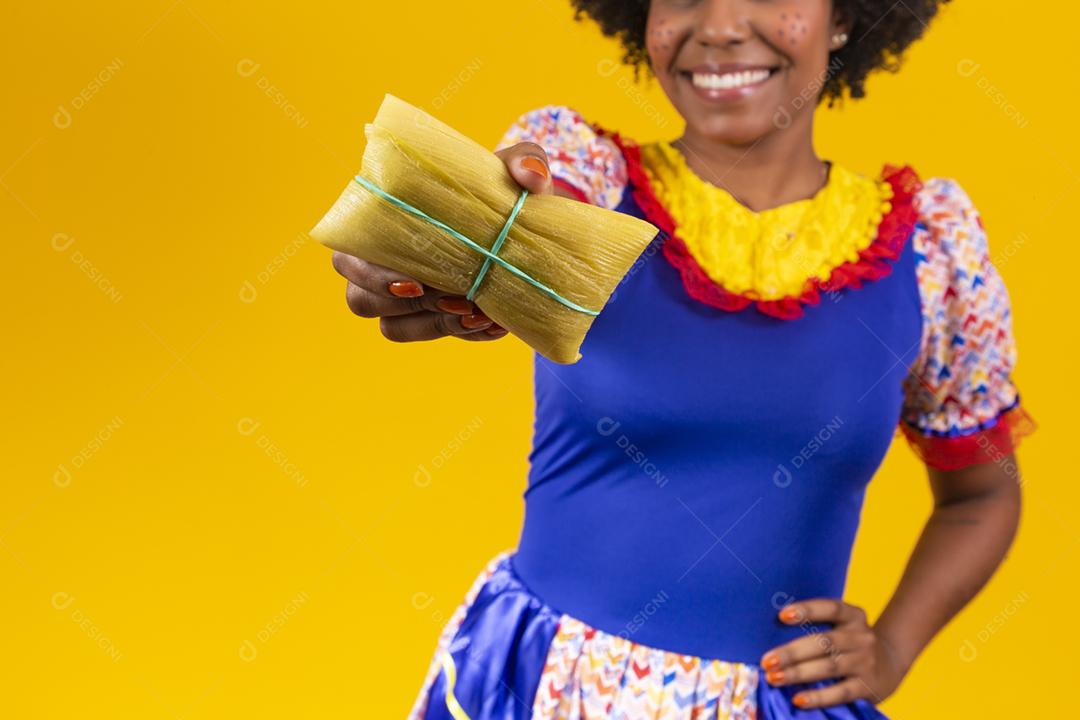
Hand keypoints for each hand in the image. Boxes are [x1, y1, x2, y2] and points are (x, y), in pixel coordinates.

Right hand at [330, 141, 556, 343]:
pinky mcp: (429, 320)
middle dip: (410, 305)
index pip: (349, 255)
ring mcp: (401, 299)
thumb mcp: (513, 170)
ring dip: (435, 324)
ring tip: (479, 313)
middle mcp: (380, 264)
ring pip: (392, 327)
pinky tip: (494, 324)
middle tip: (461, 300)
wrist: (525, 232)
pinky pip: (433, 337)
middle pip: (361, 300)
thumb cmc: (499, 193)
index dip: (373, 275)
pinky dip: (462, 334)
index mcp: (381, 223)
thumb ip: (524, 160)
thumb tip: (529, 176)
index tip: (417, 281)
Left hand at [759, 599, 907, 709]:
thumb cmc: (849, 643)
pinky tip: (798, 699)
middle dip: (792, 652)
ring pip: (829, 667)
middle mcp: (862, 637)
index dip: (807, 610)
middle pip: (824, 642)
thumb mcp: (842, 627)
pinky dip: (818, 697)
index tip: (781, 615)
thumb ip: (817, 626)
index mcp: (853, 616)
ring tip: (774, 678)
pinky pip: (841, 692)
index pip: (831, 608)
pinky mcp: (868, 686)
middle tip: (767, 661)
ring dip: (798, 673)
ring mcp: (867, 662)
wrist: (890, 664)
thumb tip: (771, 633)